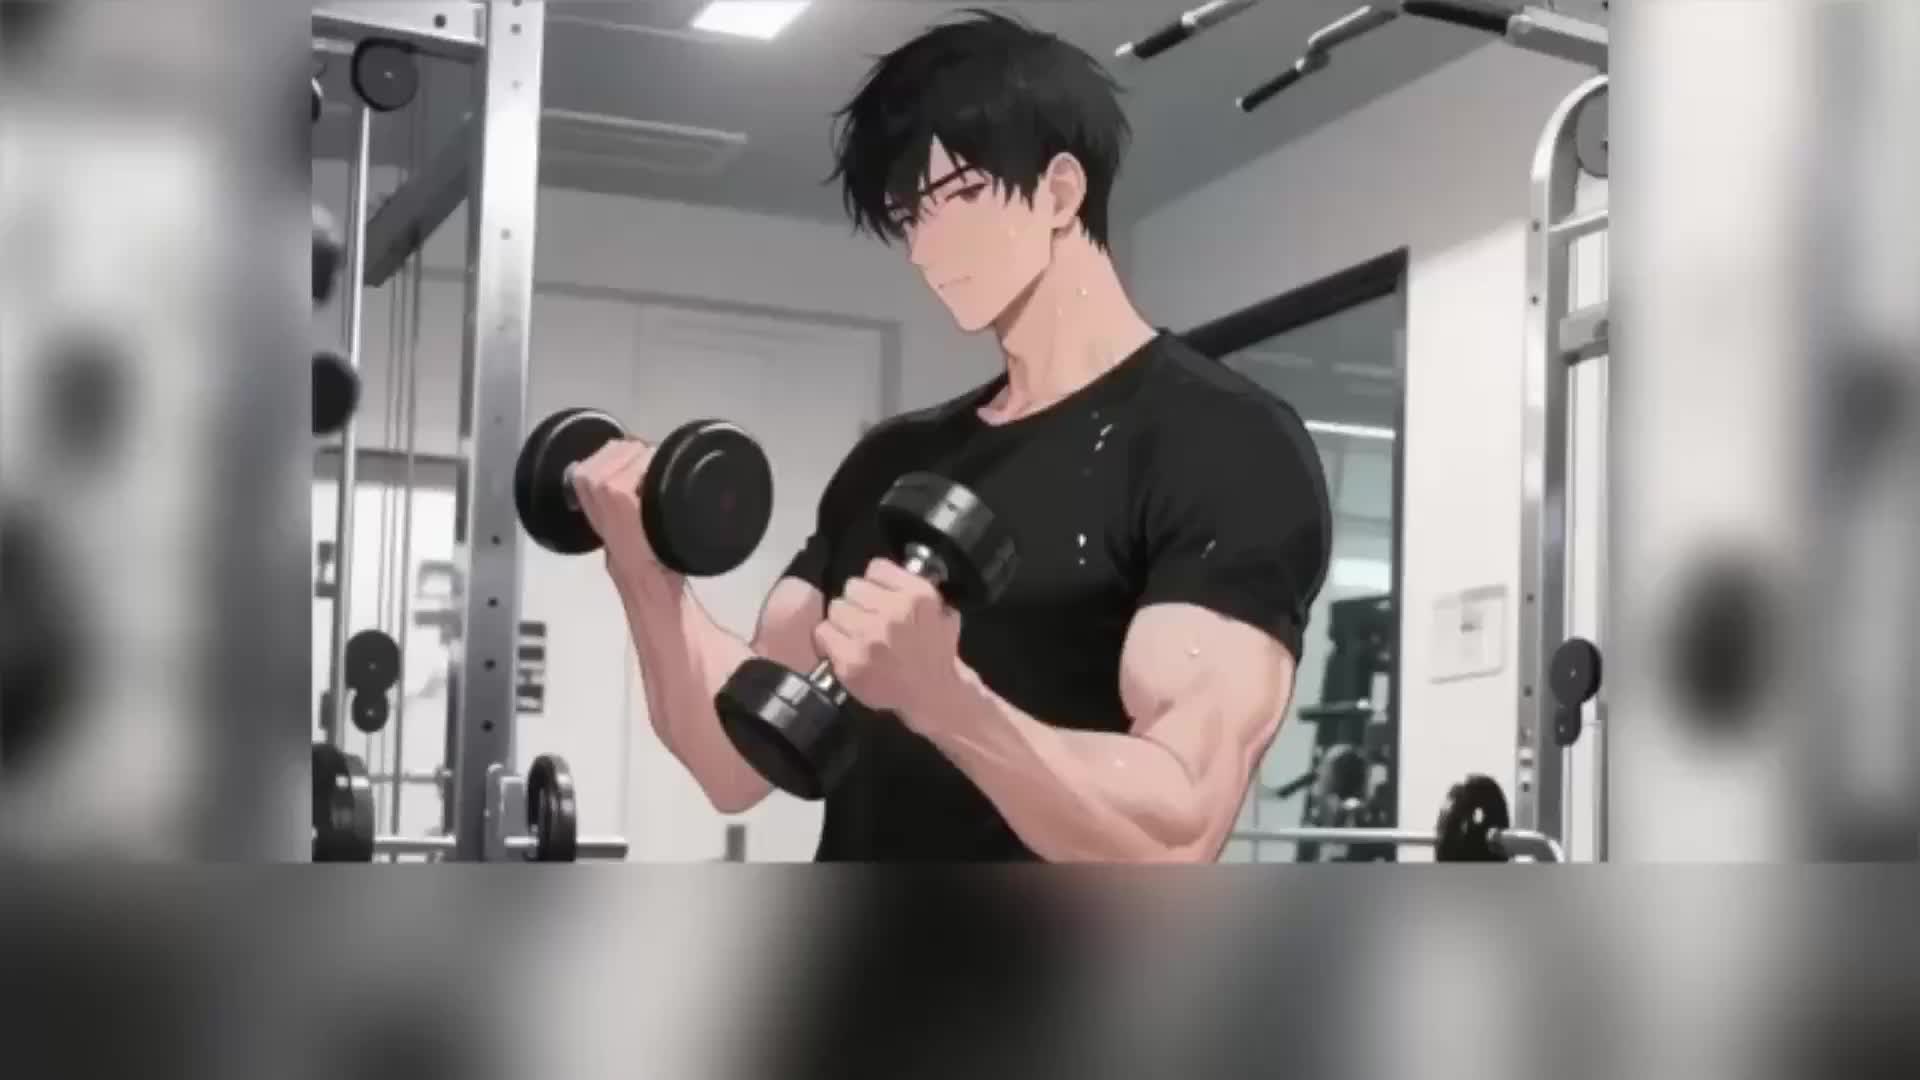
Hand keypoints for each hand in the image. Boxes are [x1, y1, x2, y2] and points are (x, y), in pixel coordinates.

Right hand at [568, 437, 660, 578]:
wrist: (639, 568)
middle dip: (643, 459)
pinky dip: (659, 473)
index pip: (614, 446)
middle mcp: (587, 478)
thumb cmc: (632, 539)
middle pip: (627, 444)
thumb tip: (633, 447)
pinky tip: (656, 497)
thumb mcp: (610, 506)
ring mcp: (601, 483)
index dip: (634, 458)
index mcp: (581, 478)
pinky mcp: (617, 490)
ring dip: (652, 466)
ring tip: (651, 495)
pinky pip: (647, 462)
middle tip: (648, 490)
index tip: (641, 479)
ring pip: (638, 450)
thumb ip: (611, 476)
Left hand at [813, 558, 963, 726]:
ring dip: (843, 619)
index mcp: (917, 597)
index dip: (876, 582)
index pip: (876, 568)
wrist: (933, 693)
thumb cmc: (935, 650)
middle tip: (865, 616)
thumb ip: (912, 587)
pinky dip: (830, 639)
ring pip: (836, 607)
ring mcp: (870, 638)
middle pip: (853, 586)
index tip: (878, 595)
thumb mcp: (940, 610)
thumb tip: (881, 572)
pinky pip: (824, 633)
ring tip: (855, 632)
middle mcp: (893, 614)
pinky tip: (843, 646)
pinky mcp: (850, 661)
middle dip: (858, 600)